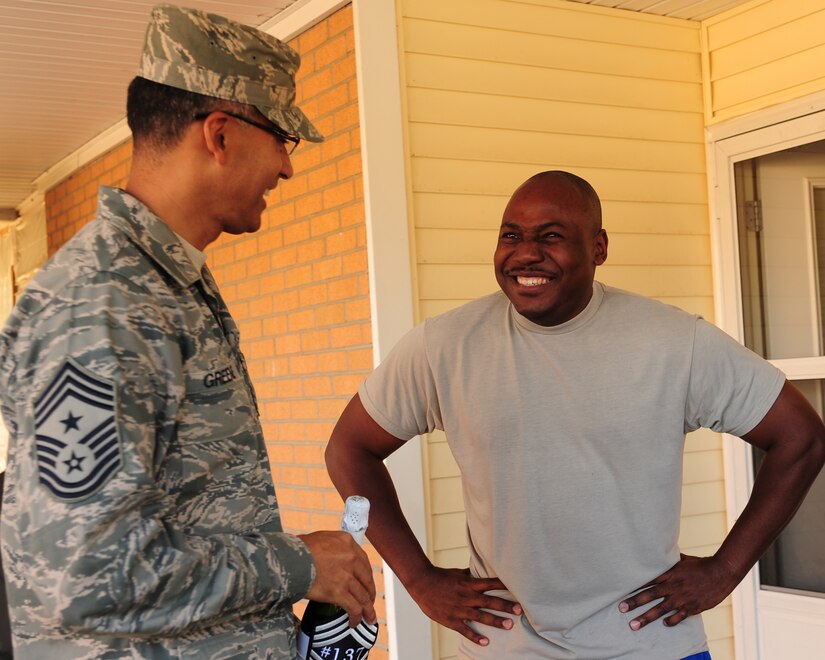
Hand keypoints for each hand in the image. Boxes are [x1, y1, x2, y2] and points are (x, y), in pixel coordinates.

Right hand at [298, 531, 376, 626]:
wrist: (288, 559)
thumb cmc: (299, 548)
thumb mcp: (322, 538)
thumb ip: (334, 546)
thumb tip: (335, 558)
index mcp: (347, 542)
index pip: (364, 562)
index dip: (366, 576)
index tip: (366, 584)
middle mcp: (351, 558)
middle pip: (366, 580)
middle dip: (370, 593)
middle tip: (370, 602)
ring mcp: (346, 576)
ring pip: (363, 596)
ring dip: (367, 609)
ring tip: (368, 618)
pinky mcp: (339, 592)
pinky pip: (353, 607)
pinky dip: (356, 616)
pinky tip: (354, 622)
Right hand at [406, 566, 521, 645]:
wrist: (421, 583)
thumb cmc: (440, 576)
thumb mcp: (458, 573)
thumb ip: (471, 575)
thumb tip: (482, 571)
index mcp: (468, 583)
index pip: (489, 583)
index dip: (503, 585)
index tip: (517, 587)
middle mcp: (466, 596)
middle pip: (488, 601)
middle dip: (504, 605)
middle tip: (519, 610)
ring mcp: (459, 608)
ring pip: (480, 616)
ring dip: (495, 621)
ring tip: (509, 625)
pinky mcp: (451, 619)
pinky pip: (465, 630)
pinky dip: (475, 637)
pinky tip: (486, 642)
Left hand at [618, 554, 736, 629]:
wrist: (721, 573)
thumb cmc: (701, 564)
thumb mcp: (683, 560)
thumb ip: (669, 561)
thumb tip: (660, 553)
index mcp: (669, 574)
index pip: (648, 580)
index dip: (634, 585)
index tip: (621, 589)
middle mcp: (673, 587)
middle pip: (650, 596)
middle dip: (634, 602)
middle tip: (621, 608)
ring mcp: (682, 598)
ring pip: (660, 610)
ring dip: (646, 618)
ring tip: (634, 625)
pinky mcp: (692, 607)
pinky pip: (678, 617)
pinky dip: (671, 621)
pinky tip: (664, 624)